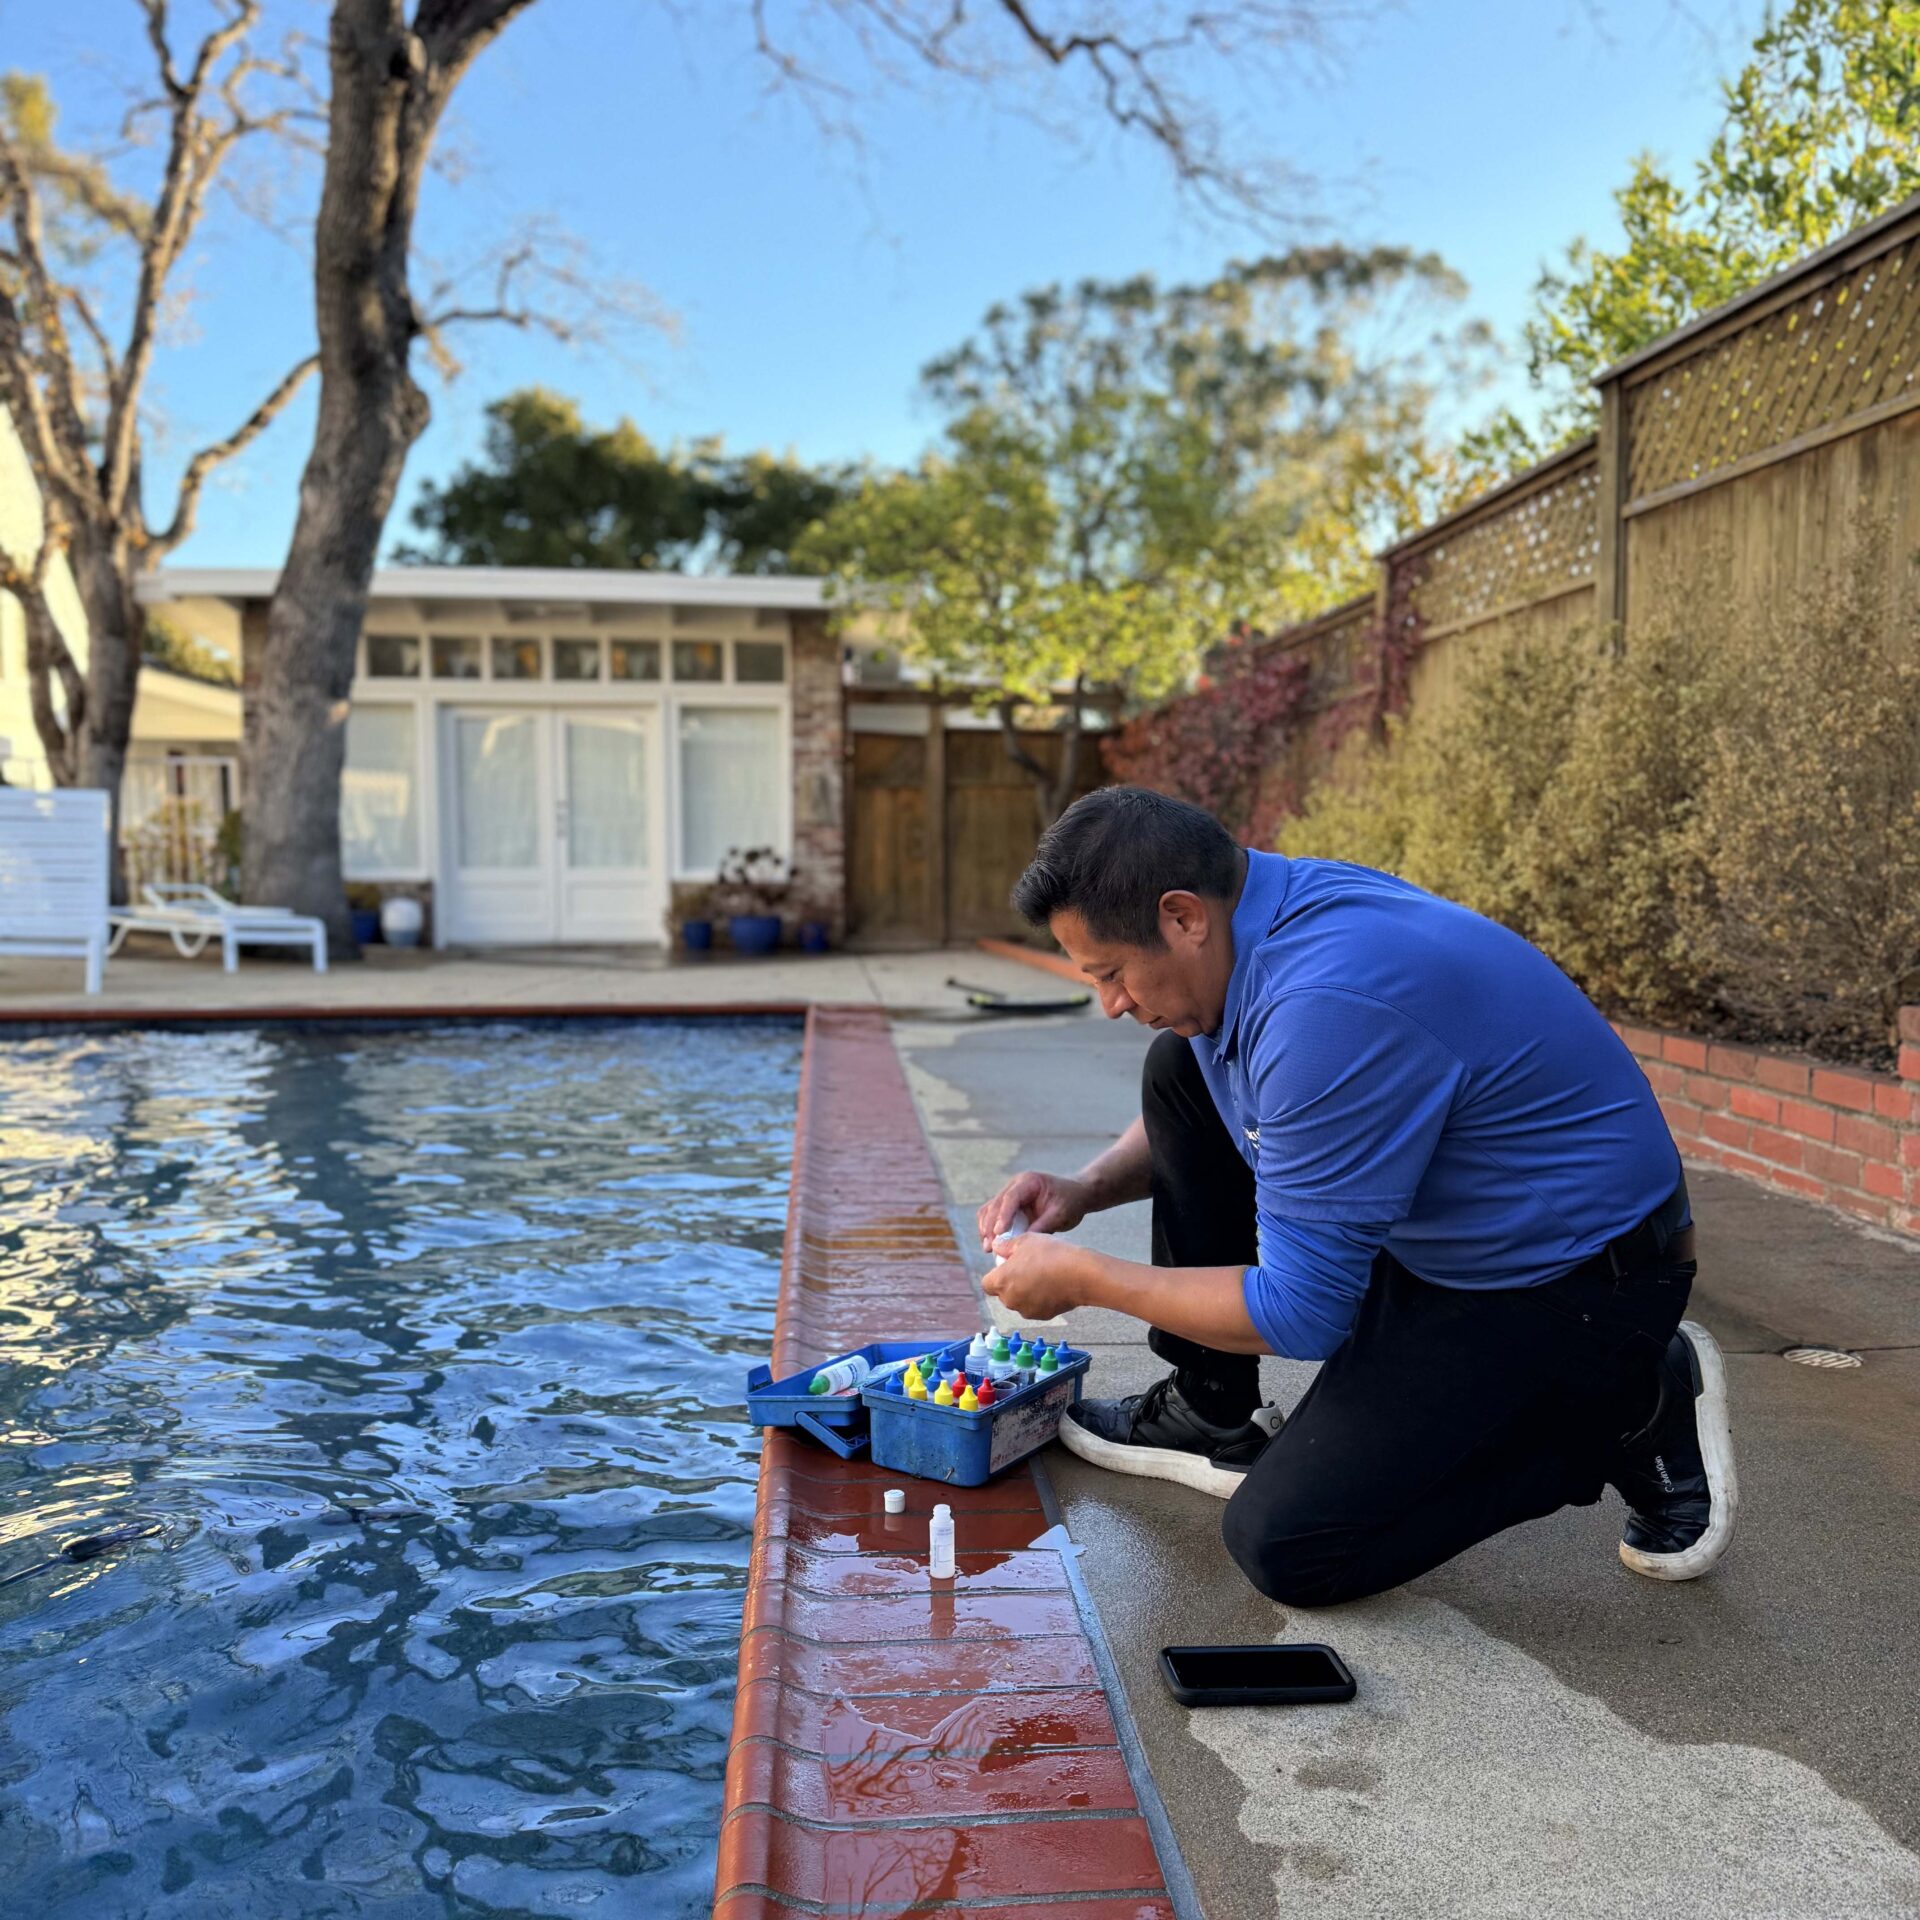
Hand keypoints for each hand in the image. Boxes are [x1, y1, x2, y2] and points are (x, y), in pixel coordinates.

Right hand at [977, 1170, 1091, 1251]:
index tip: (998, 1233)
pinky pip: (993, 1216)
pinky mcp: (1008, 1205)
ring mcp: (1009, 1194)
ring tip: (987, 1248)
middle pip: (995, 1204)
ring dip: (986, 1228)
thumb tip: (1022, 1243)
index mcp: (1029, 1181)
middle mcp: (1015, 1185)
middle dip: (990, 1226)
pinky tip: (991, 1244)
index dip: (1003, 1215)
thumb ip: (1043, 1226)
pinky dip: (989, 1229)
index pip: (1010, 1197)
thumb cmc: (1070, 1202)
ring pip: (989, 1209)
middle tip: (989, 1247)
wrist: (1075, 1195)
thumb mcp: (1060, 1214)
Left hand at [981, 1231, 1090, 1320]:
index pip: (986, 1284)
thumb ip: (1006, 1246)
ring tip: (1043, 1274)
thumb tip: (997, 1248)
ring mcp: (1027, 1310)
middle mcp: (1010, 1300)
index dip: (995, 1274)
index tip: (1007, 1265)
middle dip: (1011, 1282)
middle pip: (1003, 1293)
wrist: (1080, 1274)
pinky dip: (1040, 1298)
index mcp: (1002, 1282)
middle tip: (1028, 1266)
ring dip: (1026, 1291)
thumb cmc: (1051, 1254)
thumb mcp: (1025, 1240)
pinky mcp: (1043, 1316)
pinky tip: (1053, 1284)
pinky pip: (1035, 1306)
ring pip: (1020, 1300)